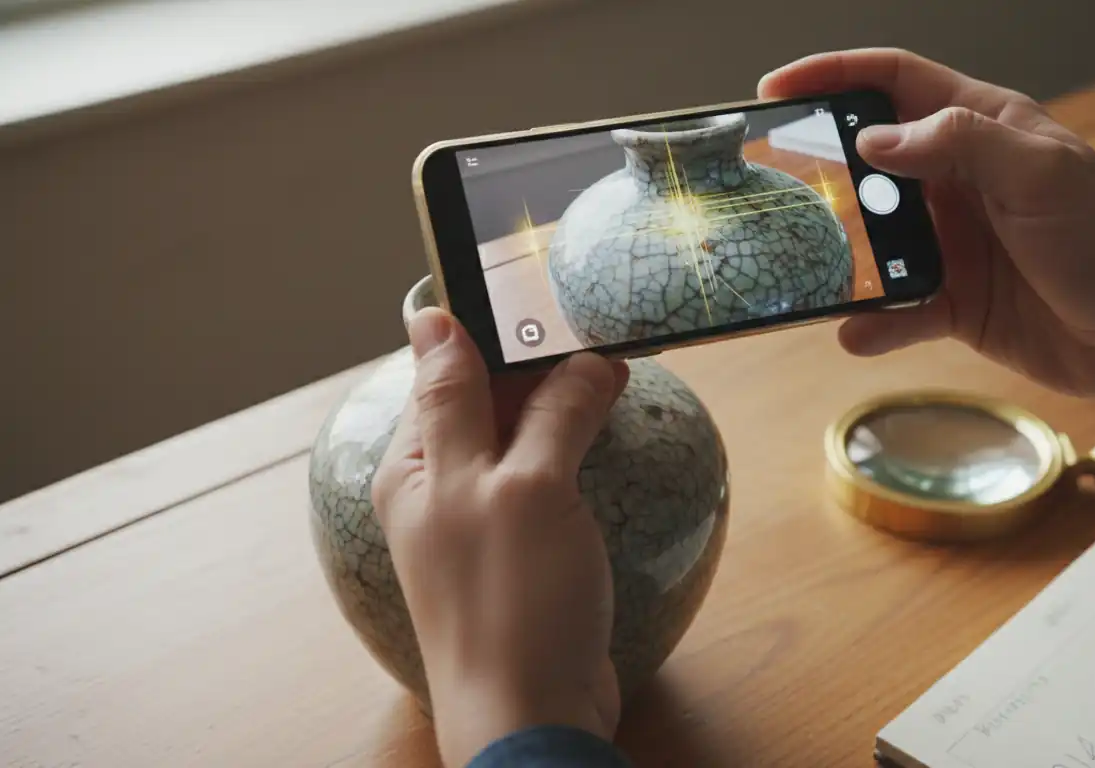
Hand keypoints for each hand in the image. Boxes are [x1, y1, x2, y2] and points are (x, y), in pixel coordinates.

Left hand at [371, 308, 628, 766]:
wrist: (535, 716)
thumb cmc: (514, 603)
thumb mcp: (524, 486)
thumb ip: (538, 407)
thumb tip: (536, 335)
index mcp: (419, 462)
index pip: (446, 361)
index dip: (493, 318)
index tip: (548, 281)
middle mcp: (443, 484)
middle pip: (489, 394)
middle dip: (542, 359)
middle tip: (602, 327)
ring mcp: (485, 517)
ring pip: (525, 434)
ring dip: (568, 403)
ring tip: (618, 371)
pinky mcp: (525, 548)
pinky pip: (549, 477)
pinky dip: (579, 450)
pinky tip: (613, 434)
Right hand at [760, 49, 1094, 458]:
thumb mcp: (1040, 174)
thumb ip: (958, 143)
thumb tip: (875, 141)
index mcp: (984, 128)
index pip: (896, 82)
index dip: (835, 76)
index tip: (776, 91)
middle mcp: (961, 179)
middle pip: (871, 161)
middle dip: (820, 171)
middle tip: (771, 185)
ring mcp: (954, 242)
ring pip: (875, 238)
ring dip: (843, 254)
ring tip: (806, 265)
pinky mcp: (954, 301)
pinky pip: (898, 308)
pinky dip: (875, 322)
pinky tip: (856, 331)